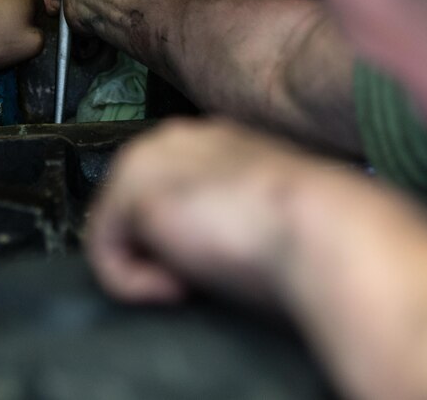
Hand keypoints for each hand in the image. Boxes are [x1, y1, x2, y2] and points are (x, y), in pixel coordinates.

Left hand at [87, 118, 324, 305]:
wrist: (322, 229)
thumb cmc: (311, 234)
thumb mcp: (260, 220)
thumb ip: (224, 220)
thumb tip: (202, 255)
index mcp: (217, 142)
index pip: (168, 189)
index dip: (179, 239)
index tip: (212, 268)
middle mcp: (179, 139)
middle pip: (132, 208)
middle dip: (158, 251)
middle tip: (202, 278)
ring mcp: (151, 158)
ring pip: (116, 231)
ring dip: (150, 269)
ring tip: (194, 283)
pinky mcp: (132, 189)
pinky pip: (104, 252)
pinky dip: (134, 283)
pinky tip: (178, 287)